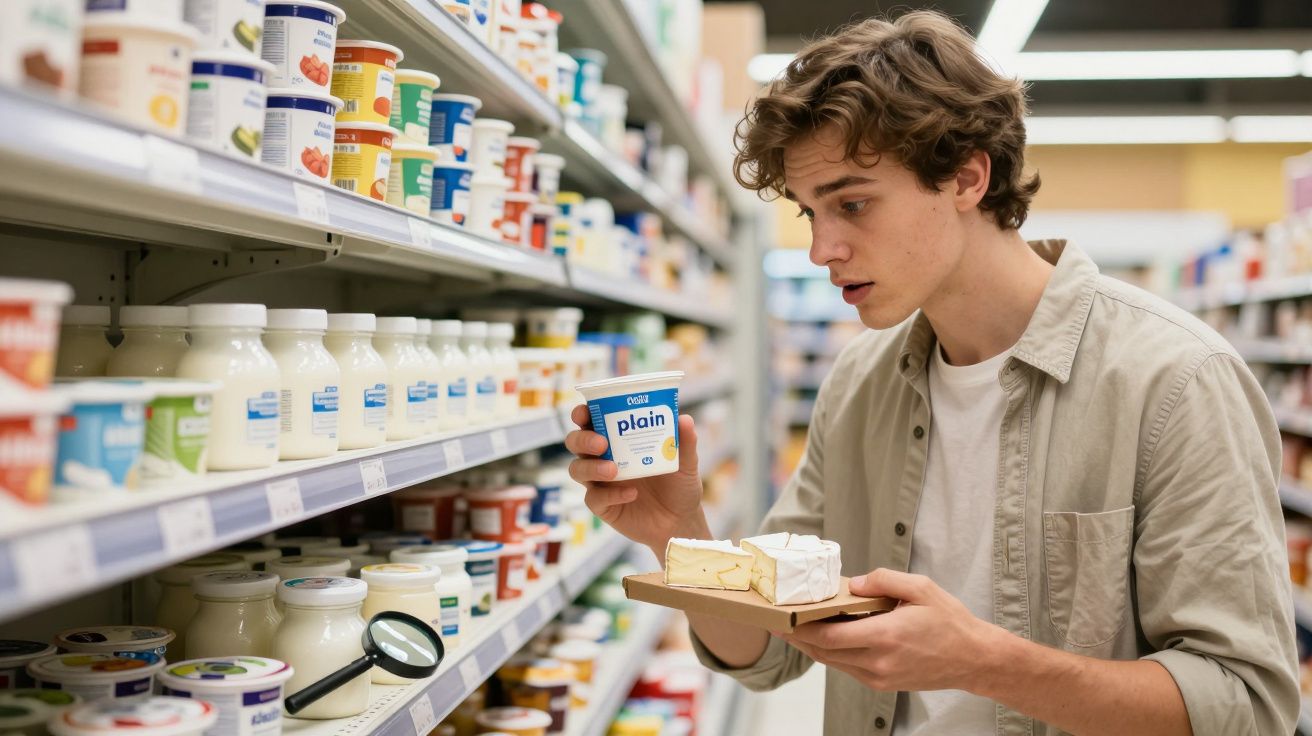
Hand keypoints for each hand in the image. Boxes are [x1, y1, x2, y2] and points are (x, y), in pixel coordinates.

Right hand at [564, 404, 706, 552]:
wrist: (681, 521)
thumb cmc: (679, 486)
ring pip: (577, 470)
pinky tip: (632, 493)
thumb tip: (684, 419)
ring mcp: (602, 484)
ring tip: (613, 470)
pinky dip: (611, 495)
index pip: (592, 422)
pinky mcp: (604, 506)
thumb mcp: (686, 463)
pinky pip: (594, 498)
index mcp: (619, 441)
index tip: (584, 413)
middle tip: (601, 443)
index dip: (583, 414)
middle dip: (582, 439)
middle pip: (576, 443)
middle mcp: (604, 459)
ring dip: (591, 467)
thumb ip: (684, 442)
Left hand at [780, 569, 1005, 692]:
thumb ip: (884, 580)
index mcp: (886, 636)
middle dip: (799, 638)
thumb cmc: (949, 621)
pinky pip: (848, 668)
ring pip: (833, 663)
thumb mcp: (920, 588)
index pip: (829, 636)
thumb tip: (853, 583)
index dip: (800, 629)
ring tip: (795, 629)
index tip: (782, 618)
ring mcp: (880, 677)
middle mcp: (879, 661)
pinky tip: (826, 639)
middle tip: (779, 622)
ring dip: (812, 647)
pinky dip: (832, 654)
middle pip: (824, 652)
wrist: (974, 659)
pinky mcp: (883, 684)